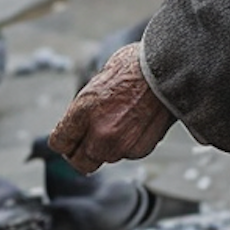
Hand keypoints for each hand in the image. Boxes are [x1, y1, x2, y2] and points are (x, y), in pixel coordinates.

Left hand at [49, 43, 173, 174]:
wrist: (170, 70)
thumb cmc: (136, 67)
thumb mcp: (98, 81)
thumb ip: (85, 108)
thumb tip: (77, 124)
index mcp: (83, 111)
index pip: (59, 143)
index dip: (64, 140)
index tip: (69, 137)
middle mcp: (99, 133)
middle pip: (80, 162)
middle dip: (81, 153)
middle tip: (87, 141)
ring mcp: (121, 144)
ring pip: (105, 158)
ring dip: (107, 147)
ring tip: (119, 122)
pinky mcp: (140, 150)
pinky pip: (127, 154)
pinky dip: (128, 144)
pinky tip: (136, 123)